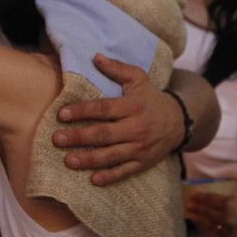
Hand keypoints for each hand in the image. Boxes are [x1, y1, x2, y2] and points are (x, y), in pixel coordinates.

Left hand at [53, 54, 182, 184]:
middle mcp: (136, 128)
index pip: (103, 108)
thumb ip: (117, 69)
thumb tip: (95, 57)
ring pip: (111, 156)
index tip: (61, 114)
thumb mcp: (138, 79)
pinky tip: (93, 180)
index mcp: (132, 106)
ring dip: (89, 159)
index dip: (82, 111)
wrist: (179, 122)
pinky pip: (124, 172)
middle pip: (104, 134)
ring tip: (68, 160)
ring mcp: (140, 148)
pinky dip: (109, 177)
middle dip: (79, 137)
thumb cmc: (151, 98)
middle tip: (57, 139)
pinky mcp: (142, 163)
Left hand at [186, 191, 236, 236]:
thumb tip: (232, 200)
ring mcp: (229, 233)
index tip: (194, 195)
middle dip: (198, 209)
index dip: (202, 197)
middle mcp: (227, 219)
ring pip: (210, 227)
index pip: (212, 200)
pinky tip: (205, 230)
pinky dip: (210, 233)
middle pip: (208, 213)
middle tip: (188, 205)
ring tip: (192, 217)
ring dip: (200, 221)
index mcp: (232, 205)